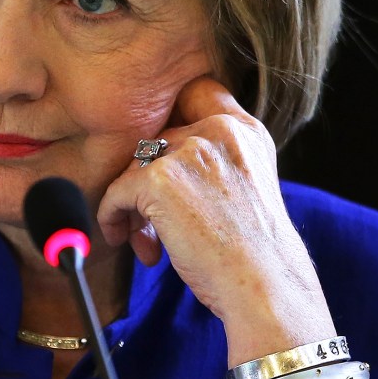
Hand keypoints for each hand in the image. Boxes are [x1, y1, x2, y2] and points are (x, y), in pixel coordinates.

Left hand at [97, 76, 335, 364]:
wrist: (264, 286)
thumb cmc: (254, 252)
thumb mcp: (248, 185)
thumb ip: (215, 161)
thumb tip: (152, 163)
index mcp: (245, 131)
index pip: (198, 92)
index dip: (174, 118)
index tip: (164, 158)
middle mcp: (218, 132)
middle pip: (158, 140)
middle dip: (149, 182)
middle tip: (153, 223)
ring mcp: (188, 151)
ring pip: (135, 167)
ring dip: (134, 205)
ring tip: (147, 241)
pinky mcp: (159, 178)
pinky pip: (117, 192)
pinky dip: (114, 217)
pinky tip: (129, 241)